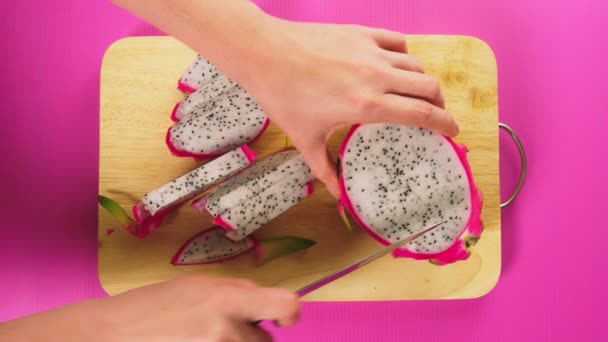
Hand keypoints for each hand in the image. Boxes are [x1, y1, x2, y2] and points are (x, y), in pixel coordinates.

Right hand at [0, 276, 298, 341]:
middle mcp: (226, 332)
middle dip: (249, 337)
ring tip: (199, 339)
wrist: (109, 336)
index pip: (285, 306)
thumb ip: (236, 292)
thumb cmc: (151, 307)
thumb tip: (267, 303)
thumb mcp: (197, 286)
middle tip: (216, 331)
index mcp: (227, 301)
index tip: (283, 320)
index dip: (289, 313)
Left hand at [109, 0, 457, 196]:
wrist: (264, 53)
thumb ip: (325, 170)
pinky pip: (397, 41)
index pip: (421, 114)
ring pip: (415, 64)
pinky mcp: (360, 34)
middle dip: (440, 103)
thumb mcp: (304, 139)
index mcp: (366, 105)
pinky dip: (404, 54)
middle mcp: (376, 76)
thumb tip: (338, 196)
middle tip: (436, 114)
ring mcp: (370, 52)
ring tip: (416, 93)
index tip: (453, 130)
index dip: (444, 123)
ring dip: (422, 81)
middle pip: (428, 87)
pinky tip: (395, 64)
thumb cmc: (282, 96)